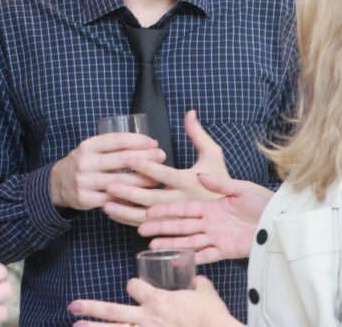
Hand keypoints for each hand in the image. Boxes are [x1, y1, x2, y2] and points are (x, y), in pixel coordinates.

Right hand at [49, 133, 165, 210]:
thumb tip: (148, 144)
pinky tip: (142, 196)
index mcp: (88, 146)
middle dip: (147, 158)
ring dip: (143, 180)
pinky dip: (130, 198)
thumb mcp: (92, 148)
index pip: (119, 140)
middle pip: (123, 160)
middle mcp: (85, 162)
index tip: (154, 143)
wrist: (58, 183)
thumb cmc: (85, 162)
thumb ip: (112, 146)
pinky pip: (114, 200)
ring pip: (122, 182)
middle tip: (161, 157)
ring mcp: (85, 182)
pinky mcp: (86, 200)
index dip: (139, 141)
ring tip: (157, 177)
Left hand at [68, 276, 239, 326]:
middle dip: (91, 308)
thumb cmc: (212, 315)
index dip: (132, 285)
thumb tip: (196, 279)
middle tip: (73, 306)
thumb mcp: (205, 292)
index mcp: (158, 299)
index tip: (135, 287)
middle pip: (112, 310)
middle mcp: (147, 317)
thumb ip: (197, 284)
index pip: (133, 286)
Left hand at [103, 110, 227, 226]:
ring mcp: (179, 217)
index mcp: (191, 181)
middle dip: (129, 192)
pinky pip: (151, 228)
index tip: (127, 158)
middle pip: (152, 198)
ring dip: (126, 212)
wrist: (235, 214)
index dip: (145, 165)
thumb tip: (189, 112)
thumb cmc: (221, 180)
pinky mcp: (176, 228)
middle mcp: (184, 201)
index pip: (164, 173)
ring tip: (106, 205)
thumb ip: (198, 134)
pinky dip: (132, 223)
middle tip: (109, 184)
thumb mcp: (213, 155)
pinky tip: (117, 216)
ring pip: (148, 217)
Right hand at [138, 173, 273, 262]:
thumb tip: (200, 175)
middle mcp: (211, 222)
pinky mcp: (226, 251)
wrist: (279, 220)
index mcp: (212, 206)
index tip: (149, 210)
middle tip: (142, 229)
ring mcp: (217, 237)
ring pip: (189, 241)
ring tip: (151, 246)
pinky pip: (206, 255)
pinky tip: (176, 259)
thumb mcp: (241, 188)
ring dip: (170, 243)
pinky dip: (192, 257)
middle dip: (161, 227)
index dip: (166, 210)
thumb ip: (219, 185)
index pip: (184, 208)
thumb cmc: (263, 201)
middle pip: (181, 226)